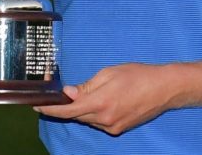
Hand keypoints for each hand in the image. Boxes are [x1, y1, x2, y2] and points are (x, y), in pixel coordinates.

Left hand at [34, 63, 180, 135]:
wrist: (165, 89)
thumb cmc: (138, 75)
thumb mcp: (109, 73)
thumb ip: (87, 86)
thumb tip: (69, 93)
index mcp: (100, 102)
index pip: (67, 110)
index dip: (50, 108)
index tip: (36, 105)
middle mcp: (104, 119)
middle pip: (76, 115)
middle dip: (68, 105)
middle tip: (61, 94)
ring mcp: (112, 127)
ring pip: (88, 119)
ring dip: (84, 108)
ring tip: (93, 93)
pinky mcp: (119, 129)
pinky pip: (99, 122)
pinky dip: (95, 113)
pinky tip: (105, 100)